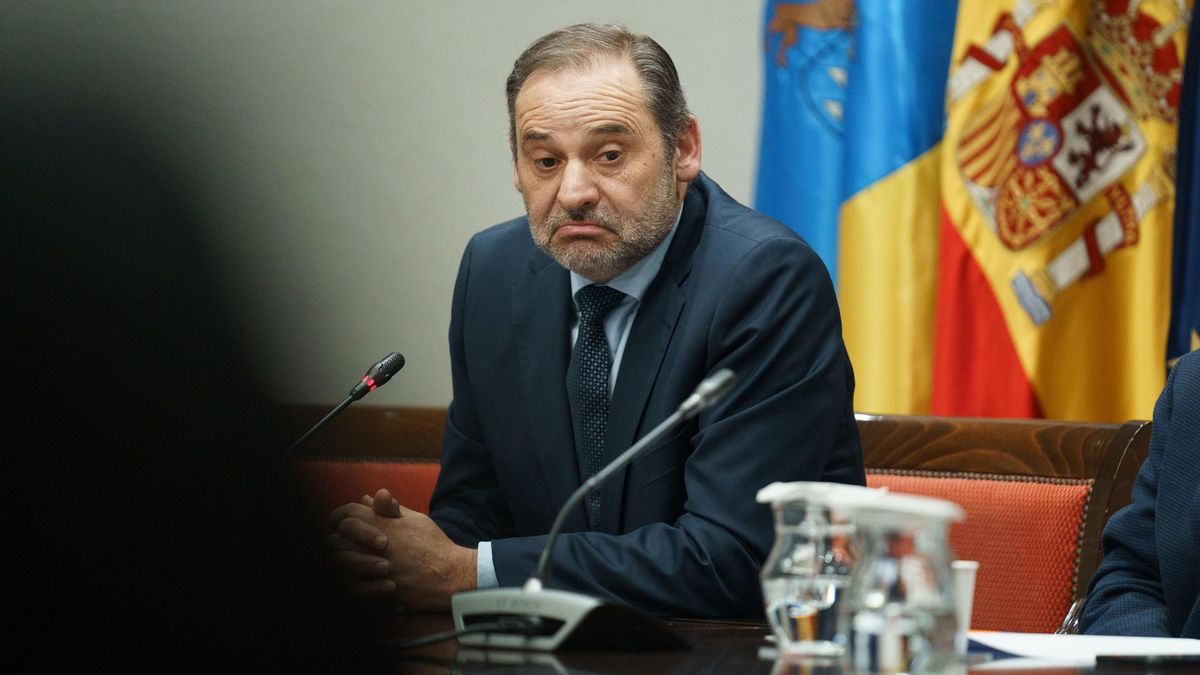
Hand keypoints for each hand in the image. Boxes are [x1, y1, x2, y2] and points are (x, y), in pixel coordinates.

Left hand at [329, 489, 476, 611]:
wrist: (452, 575)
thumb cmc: (435, 546)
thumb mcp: (415, 520)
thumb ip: (390, 510)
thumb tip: (369, 498)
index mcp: (388, 525)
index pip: (350, 513)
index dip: (338, 515)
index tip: (336, 522)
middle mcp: (381, 545)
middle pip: (339, 538)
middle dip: (336, 540)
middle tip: (338, 544)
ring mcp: (381, 568)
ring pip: (341, 563)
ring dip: (341, 561)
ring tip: (345, 562)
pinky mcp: (384, 590)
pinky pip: (354, 588)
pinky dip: (351, 584)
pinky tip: (355, 581)